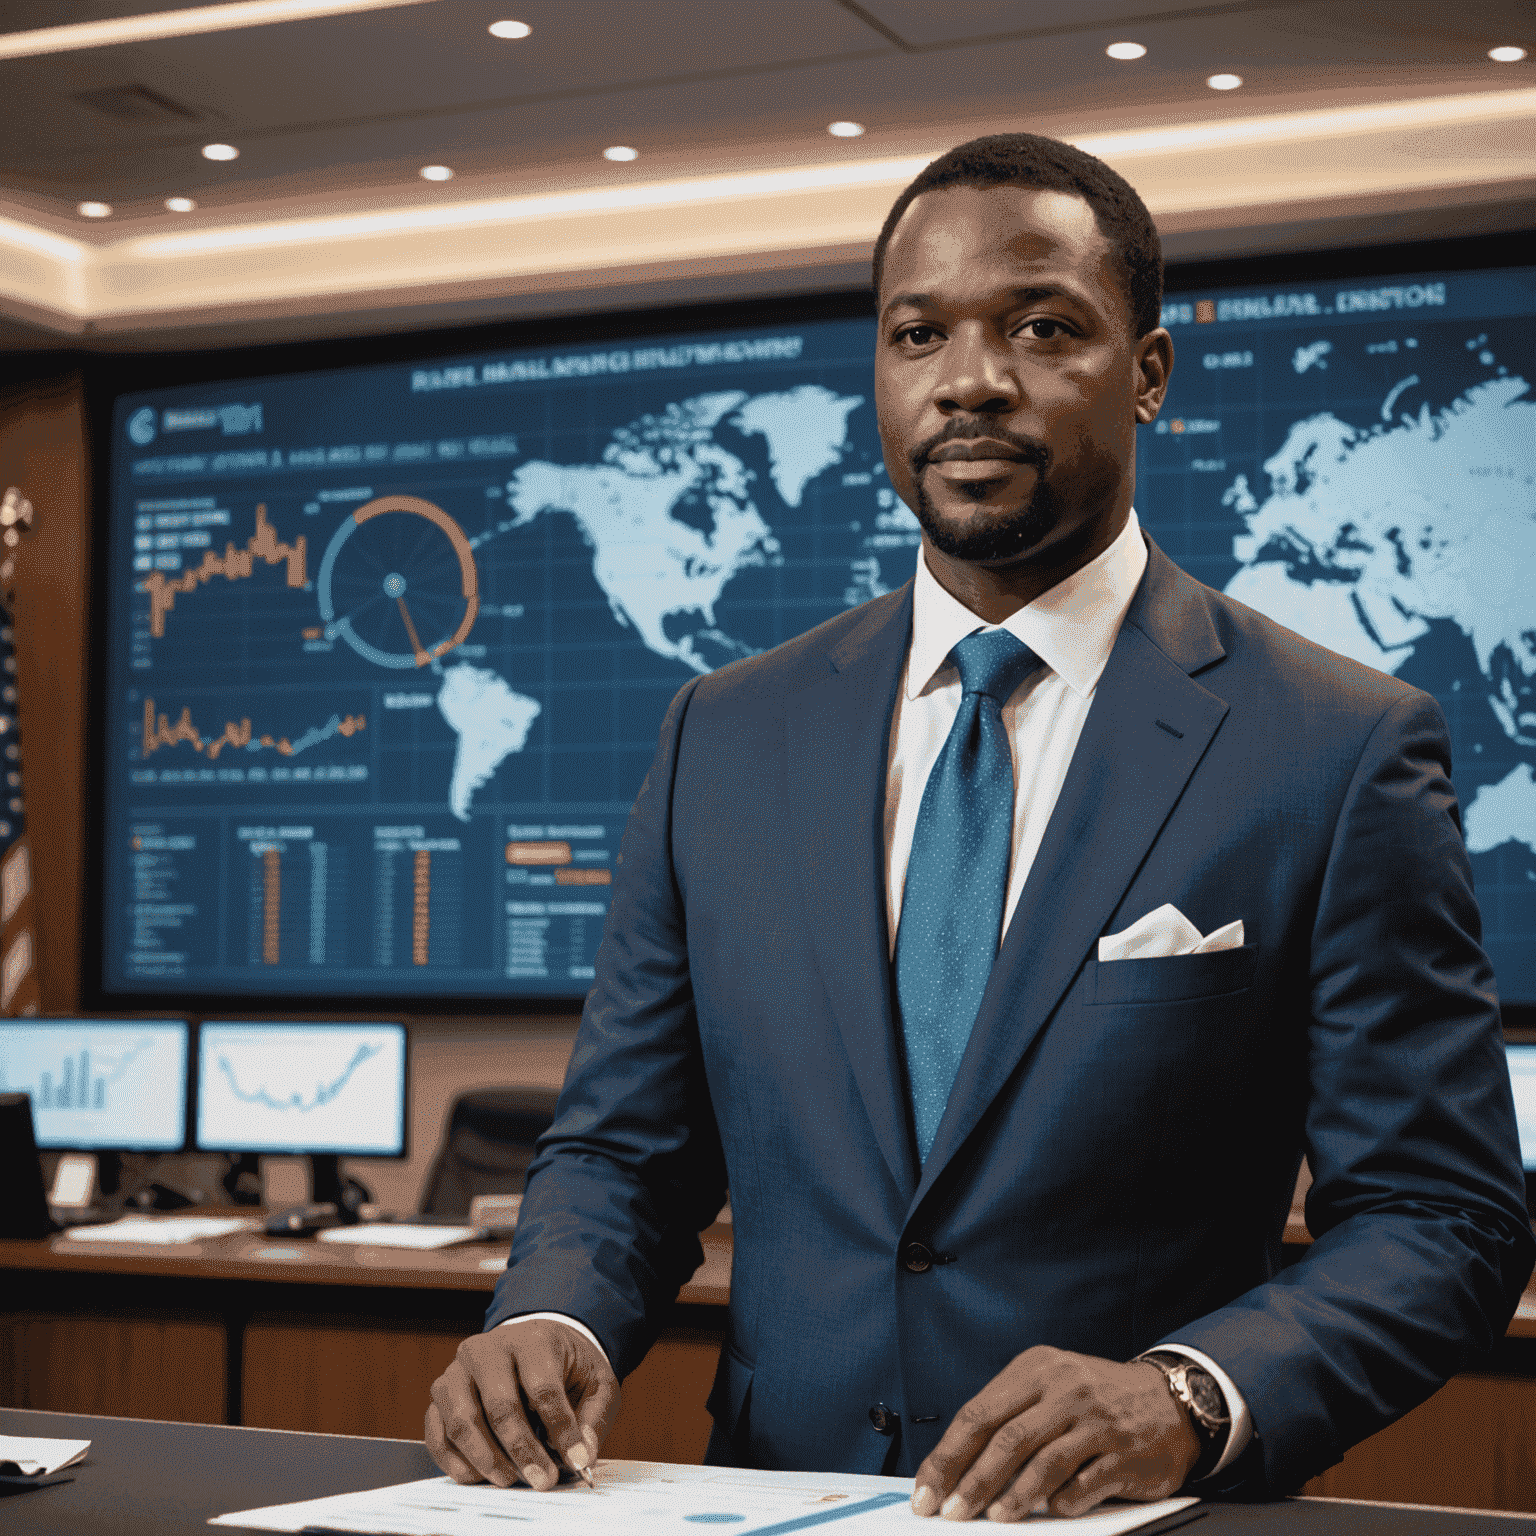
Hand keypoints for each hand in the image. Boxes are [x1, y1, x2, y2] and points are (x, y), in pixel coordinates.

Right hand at [425, 1320, 619, 1488]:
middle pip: (500, 1405)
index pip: (543, 1387)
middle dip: (522, 1449)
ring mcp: (458, 1371)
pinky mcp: (440, 1396)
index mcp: (532, 1339)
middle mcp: (488, 1350)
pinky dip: (454, 1462)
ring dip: (486, 1459)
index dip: (560, 1429)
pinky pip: (437, 1433)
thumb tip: (583, 1456)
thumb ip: (593, 1418)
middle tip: (542, 1479)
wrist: (532, 1344)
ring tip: (510, 1479)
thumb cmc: (564, 1365)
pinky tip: (479, 1477)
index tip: (576, 1460)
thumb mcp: (595, 1381)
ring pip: (461, 1421)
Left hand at [911, 1346, 1199, 1521]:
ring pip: (1043, 1461)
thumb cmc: (1094, 1400)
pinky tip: (1050, 1511)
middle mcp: (1064, 1388)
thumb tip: (957, 1469)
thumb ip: (1010, 1419)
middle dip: (971, 1480)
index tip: (926, 1490)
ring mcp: (1096, 1419)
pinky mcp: (1124, 1451)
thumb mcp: (1049, 1389)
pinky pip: (1085, 1483)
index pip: (978, 1414)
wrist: (1170, 1401)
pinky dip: (1062, 1501)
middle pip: (1006, 1438)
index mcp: (1035, 1368)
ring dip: (1013, 1496)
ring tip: (994, 1518)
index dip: (947, 1456)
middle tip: (951, 1512)